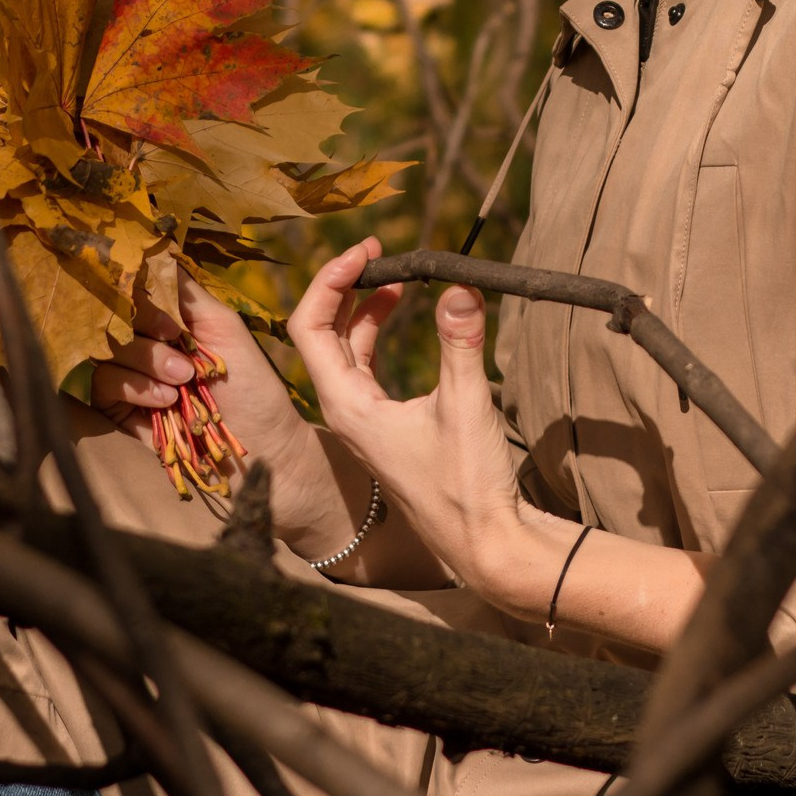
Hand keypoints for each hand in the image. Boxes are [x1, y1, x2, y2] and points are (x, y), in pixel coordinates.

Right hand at [88, 268, 335, 519]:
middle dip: (143, 329)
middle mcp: (142, 340)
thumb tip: (152, 249)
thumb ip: (185, 292)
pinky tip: (165, 400)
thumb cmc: (252, 386)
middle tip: (177, 345)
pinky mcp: (117, 409)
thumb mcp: (224, 326)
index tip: (167, 313)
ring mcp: (128, 374)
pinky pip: (101, 386)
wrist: (262, 449)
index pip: (131, 287)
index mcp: (166, 316)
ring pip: (103, 350)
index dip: (138, 291)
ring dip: (143, 361)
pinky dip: (133, 387)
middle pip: (110, 315)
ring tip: (181, 380)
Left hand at [288, 239, 543, 610]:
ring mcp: (365, 422)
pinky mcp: (387, 428)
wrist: (485, 545)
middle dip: (346, 287)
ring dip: (365, 309)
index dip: (331, 280)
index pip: (310, 327)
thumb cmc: (468, 486)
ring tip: (395, 275)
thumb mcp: (465, 406)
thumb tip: (458, 285)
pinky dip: (381, 335)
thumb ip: (459, 342)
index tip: (368, 250)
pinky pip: (369, 369)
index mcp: (346, 406)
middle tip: (378, 252)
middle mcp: (346, 412)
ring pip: (347, 351)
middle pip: (323, 334)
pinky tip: (409, 317)